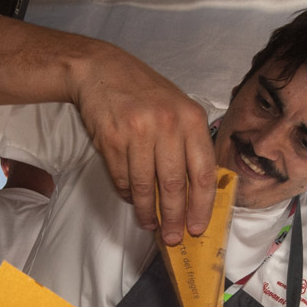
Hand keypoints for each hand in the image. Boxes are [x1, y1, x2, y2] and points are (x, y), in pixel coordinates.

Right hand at [72, 43, 217, 244]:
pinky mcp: (111, 139)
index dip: (202, 205)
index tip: (198, 226)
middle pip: (175, 185)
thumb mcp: (179, 109)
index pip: (203, 172)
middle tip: (174, 237)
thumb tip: (198, 193)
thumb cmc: (146, 93)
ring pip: (145, 186)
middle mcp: (166, 125)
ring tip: (150, 224)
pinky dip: (127, 194)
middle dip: (175, 217)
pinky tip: (132, 200)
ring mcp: (137, 132)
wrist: (102, 70)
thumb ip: (191, 144)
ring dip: (148, 211)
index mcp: (191, 119)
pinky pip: (122, 178)